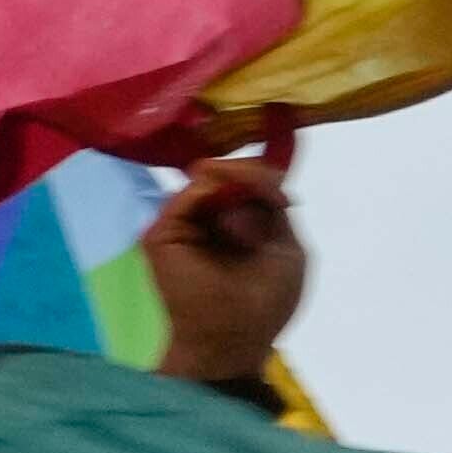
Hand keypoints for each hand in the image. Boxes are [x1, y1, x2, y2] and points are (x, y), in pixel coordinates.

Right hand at [135, 134, 306, 396]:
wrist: (231, 339)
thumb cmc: (265, 302)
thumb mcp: (288, 247)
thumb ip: (273, 207)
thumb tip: (251, 176)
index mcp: (239, 223)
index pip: (248, 179)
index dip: (263, 155)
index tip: (280, 114)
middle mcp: (209, 217)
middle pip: (230, 172)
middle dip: (256, 175)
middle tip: (276, 198)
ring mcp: (183, 222)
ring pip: (211, 177)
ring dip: (242, 184)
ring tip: (258, 216)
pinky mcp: (162, 230)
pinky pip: (192, 191)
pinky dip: (218, 189)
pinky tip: (237, 207)